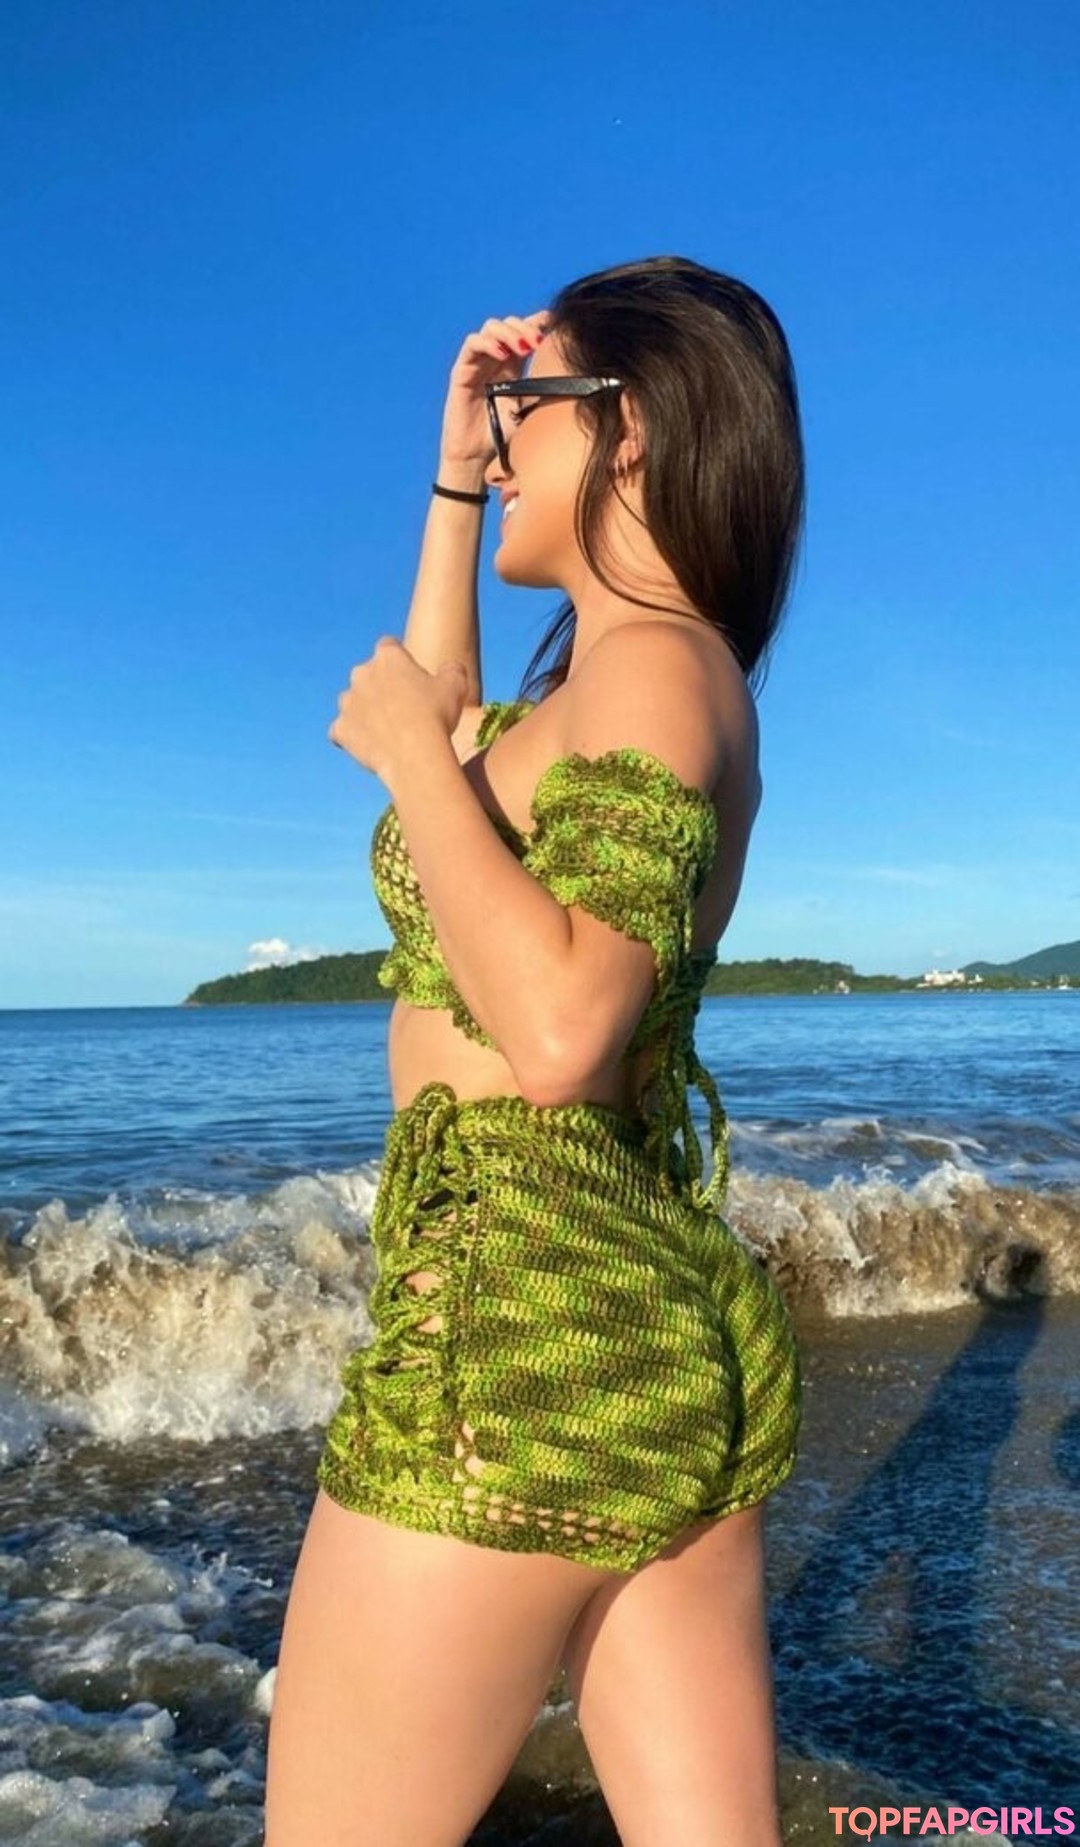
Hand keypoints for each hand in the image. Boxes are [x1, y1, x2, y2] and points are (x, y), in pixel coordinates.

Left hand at [328, 637, 468, 782]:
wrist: (414, 753)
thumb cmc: (436, 715)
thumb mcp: (456, 685)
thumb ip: (451, 670)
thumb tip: (449, 668)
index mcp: (388, 657)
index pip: (388, 646)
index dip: (400, 660)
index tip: (410, 676)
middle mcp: (362, 674)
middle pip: (368, 674)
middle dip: (380, 687)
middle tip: (402, 708)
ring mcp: (347, 702)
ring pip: (352, 702)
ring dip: (364, 711)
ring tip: (386, 730)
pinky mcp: (339, 729)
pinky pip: (341, 731)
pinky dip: (351, 737)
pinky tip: (368, 745)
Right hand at [440, 309, 552, 465]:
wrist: (478, 457)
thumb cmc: (504, 436)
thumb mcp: (532, 411)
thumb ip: (544, 390)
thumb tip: (572, 377)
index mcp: (514, 364)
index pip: (525, 331)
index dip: (539, 322)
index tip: (557, 322)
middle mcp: (495, 359)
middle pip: (510, 323)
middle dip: (526, 327)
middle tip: (539, 342)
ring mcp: (478, 362)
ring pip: (491, 327)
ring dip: (509, 331)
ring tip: (522, 347)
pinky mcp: (461, 371)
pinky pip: (471, 345)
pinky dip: (487, 343)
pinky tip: (502, 355)